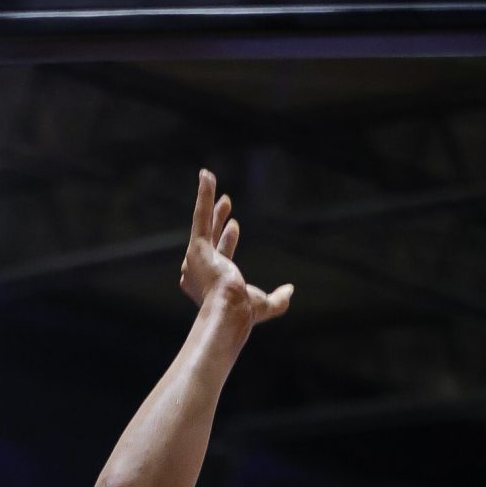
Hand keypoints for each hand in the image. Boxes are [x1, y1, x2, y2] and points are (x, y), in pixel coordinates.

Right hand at [179, 170, 291, 326]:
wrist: (230, 310)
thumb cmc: (243, 311)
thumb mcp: (265, 305)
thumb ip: (278, 300)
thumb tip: (291, 291)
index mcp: (211, 283)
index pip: (221, 254)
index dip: (227, 239)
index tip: (235, 225)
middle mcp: (198, 270)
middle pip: (211, 236)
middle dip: (218, 219)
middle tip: (227, 202)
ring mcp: (195, 258)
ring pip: (203, 222)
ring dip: (207, 200)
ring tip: (209, 178)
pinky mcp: (195, 247)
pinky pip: (200, 215)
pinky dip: (203, 194)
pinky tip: (206, 175)